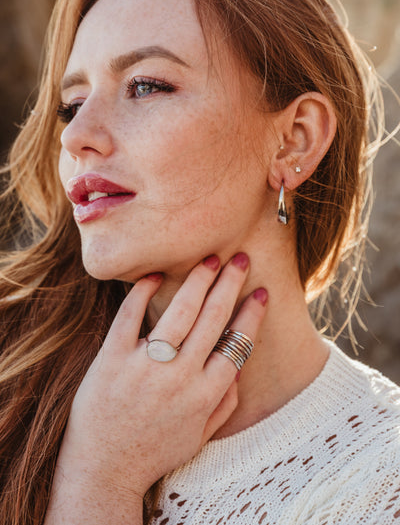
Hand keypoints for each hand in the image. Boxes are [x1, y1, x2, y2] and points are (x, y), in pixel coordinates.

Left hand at [46, 253, 266, 520]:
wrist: (103, 469)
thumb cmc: (153, 452)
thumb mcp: (199, 438)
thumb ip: (225, 405)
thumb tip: (238, 371)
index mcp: (205, 394)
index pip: (237, 343)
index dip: (252, 313)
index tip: (261, 291)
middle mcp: (180, 376)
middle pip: (213, 318)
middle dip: (231, 283)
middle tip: (241, 259)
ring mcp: (145, 366)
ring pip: (179, 311)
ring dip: (199, 280)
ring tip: (210, 259)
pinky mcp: (112, 358)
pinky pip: (129, 316)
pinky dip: (142, 291)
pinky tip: (155, 274)